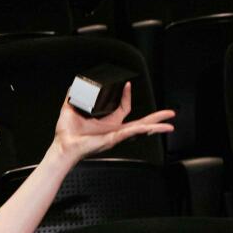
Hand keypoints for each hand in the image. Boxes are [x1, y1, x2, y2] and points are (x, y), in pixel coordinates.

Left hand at [52, 82, 175, 163]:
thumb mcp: (70, 110)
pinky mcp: (113, 139)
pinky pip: (130, 133)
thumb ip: (73, 97)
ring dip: (155, 126)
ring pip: (140, 129)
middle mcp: (113, 129)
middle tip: (169, 114)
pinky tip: (150, 128)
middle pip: (140, 122)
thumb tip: (73, 86)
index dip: (126, 95)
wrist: (62, 147)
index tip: (127, 85)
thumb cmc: (66, 135)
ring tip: (169, 124)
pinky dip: (140, 130)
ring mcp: (115, 135)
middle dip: (155, 118)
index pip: (123, 107)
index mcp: (106, 123)